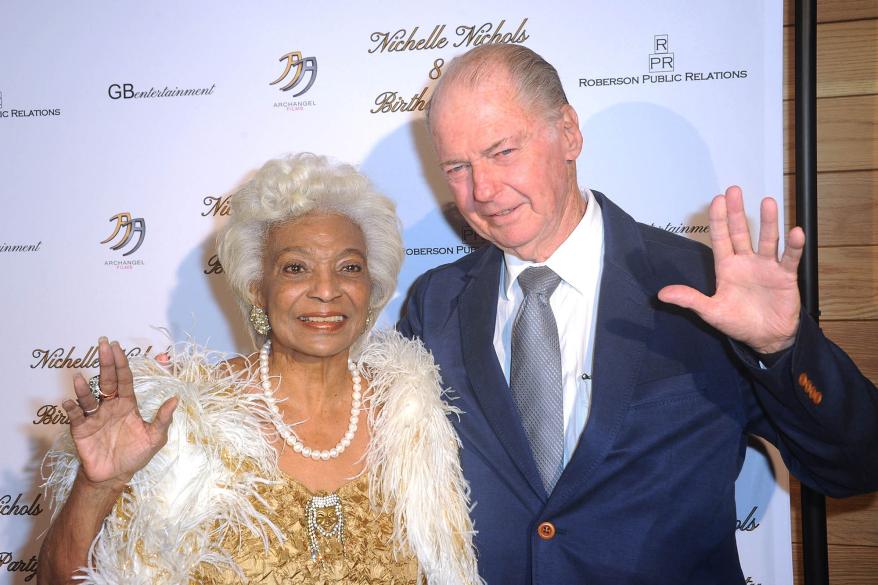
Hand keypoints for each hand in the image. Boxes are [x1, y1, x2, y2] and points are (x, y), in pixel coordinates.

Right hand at [62, 338, 177, 490]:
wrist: (115, 475)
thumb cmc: (136, 454)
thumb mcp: (155, 438)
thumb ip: (163, 419)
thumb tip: (175, 399)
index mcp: (127, 404)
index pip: (124, 379)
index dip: (121, 363)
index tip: (117, 347)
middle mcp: (110, 406)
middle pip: (107, 380)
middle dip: (105, 362)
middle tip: (102, 343)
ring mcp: (94, 417)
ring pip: (88, 398)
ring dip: (83, 388)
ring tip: (78, 378)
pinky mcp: (81, 430)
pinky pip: (76, 417)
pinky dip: (72, 409)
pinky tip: (69, 402)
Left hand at [658, 186, 802, 353]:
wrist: (767, 338)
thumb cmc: (739, 323)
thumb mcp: (711, 311)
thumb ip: (690, 299)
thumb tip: (662, 294)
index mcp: (727, 268)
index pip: (720, 238)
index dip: (718, 219)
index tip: (717, 199)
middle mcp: (746, 262)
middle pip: (741, 232)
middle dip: (736, 212)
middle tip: (734, 190)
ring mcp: (766, 267)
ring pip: (767, 240)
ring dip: (768, 222)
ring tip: (767, 202)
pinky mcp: (785, 276)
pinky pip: (790, 258)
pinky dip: (794, 246)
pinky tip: (796, 232)